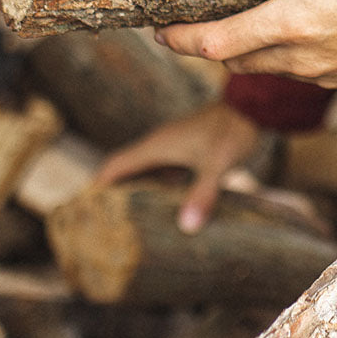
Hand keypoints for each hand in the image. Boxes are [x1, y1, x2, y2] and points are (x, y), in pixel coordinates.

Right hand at [95, 101, 260, 232]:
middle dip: (112, 199)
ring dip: (136, 195)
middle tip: (104, 231)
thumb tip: (187, 227)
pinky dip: (158, 191)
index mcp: (156, 146)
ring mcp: (174, 147)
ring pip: (145, 174)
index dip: (95, 190)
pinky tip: (165, 212)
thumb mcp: (218, 163)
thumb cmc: (233, 129)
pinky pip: (164, 174)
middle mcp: (159, 145)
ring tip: (130, 228)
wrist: (254, 106)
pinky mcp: (189, 151)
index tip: (82, 215)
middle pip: (125, 173)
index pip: (113, 167)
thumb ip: (203, 192)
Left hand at [154, 0, 336, 87]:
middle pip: (236, 63)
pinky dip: (284, 56)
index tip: (159, 31)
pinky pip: (301, 73)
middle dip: (211, 46)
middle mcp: (301, 56)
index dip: (180, 40)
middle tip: (195, 25)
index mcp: (292, 21)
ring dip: (249, 52)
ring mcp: (326, 72)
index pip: (214, 45)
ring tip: (246, 23)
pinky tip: (300, 29)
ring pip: (268, 70)